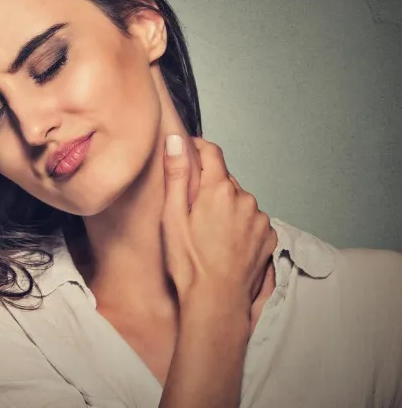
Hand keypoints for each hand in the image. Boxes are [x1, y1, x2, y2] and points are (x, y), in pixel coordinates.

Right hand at [161, 135, 276, 313]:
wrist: (216, 302)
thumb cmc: (189, 263)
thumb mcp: (172, 217)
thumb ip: (177, 175)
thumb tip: (176, 141)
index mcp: (219, 190)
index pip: (212, 153)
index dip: (198, 148)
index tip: (189, 150)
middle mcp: (245, 199)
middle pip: (225, 179)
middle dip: (210, 185)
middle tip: (192, 206)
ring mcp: (260, 219)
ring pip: (240, 200)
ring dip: (227, 205)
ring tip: (209, 229)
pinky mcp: (269, 237)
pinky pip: (253, 219)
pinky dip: (241, 223)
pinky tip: (226, 241)